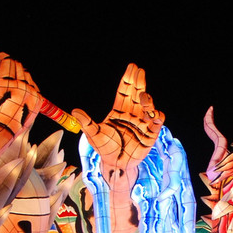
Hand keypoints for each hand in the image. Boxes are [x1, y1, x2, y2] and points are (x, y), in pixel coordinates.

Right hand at [0, 51, 42, 133]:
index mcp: (6, 83)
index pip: (7, 60)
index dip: (0, 57)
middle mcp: (21, 88)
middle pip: (17, 65)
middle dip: (7, 64)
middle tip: (0, 69)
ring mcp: (31, 95)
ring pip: (26, 74)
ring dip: (16, 74)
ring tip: (7, 82)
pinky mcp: (38, 101)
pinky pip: (33, 85)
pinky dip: (25, 84)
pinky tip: (16, 89)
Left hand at [71, 64, 163, 188]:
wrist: (116, 165)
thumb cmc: (104, 149)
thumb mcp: (94, 135)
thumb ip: (87, 122)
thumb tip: (74, 111)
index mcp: (119, 111)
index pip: (124, 92)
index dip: (128, 80)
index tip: (132, 67)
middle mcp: (132, 114)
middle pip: (136, 94)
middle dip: (139, 82)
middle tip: (140, 70)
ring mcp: (142, 123)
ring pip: (148, 106)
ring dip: (147, 99)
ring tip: (143, 96)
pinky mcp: (150, 134)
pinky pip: (157, 122)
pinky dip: (157, 116)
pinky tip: (153, 114)